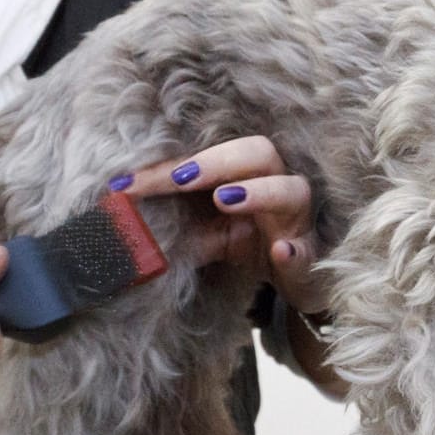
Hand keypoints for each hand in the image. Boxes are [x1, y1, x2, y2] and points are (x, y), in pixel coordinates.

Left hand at [115, 136, 326, 314]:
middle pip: (260, 154)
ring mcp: (295, 222)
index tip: (128, 183)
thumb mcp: (211, 233)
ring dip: (259, 192)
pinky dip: (294, 250)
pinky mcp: (308, 258)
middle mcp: (275, 188)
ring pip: (292, 191)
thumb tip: (127, 218)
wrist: (293, 280)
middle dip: (218, 162)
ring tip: (225, 200)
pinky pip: (305, 251)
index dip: (169, 168)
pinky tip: (280, 251)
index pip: (209, 160)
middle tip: (180, 177)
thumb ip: (181, 221)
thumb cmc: (251, 244)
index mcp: (247, 176)